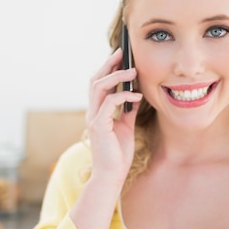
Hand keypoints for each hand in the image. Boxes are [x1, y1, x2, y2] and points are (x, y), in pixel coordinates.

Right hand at [86, 48, 142, 187]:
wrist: (112, 175)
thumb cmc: (118, 154)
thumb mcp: (126, 127)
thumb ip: (127, 111)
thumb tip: (135, 95)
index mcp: (97, 111)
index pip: (98, 83)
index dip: (108, 68)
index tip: (121, 55)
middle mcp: (92, 112)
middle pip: (95, 80)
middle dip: (109, 64)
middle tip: (123, 52)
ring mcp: (93, 118)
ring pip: (99, 87)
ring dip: (116, 76)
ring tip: (133, 71)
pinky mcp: (99, 126)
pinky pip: (109, 103)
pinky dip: (123, 96)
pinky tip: (137, 96)